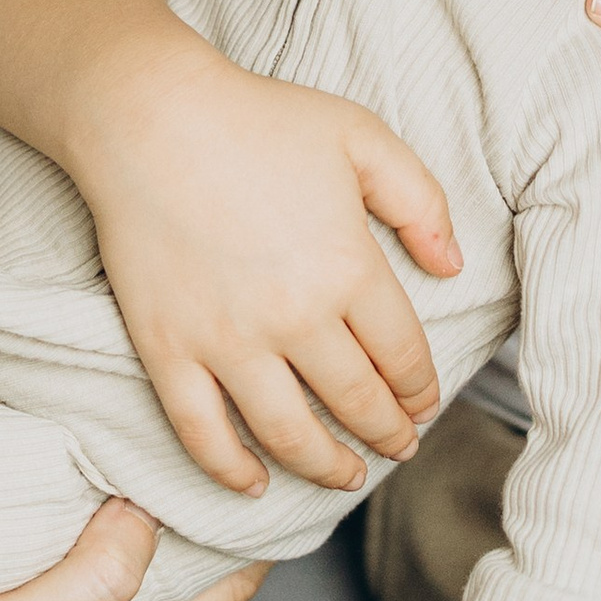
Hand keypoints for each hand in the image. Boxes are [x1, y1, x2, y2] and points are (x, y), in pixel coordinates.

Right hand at [0, 501, 264, 600]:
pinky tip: (47, 547)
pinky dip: (74, 574)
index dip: (250, 544)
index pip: (211, 599)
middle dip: (195, 541)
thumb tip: (148, 515)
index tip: (279, 486)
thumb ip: (88, 581)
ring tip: (138, 487)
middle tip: (214, 465)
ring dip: (133, 556)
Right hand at [72, 33, 459, 494]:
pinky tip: (252, 482)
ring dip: (325, 465)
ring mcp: (227, 340)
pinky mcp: (168, 349)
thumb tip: (453, 266)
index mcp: (348, 268)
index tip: (422, 403)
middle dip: (386, 433)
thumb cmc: (257, 119)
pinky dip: (229, 469)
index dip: (419, 389)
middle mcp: (294, 318)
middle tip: (397, 446)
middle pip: (355, 402)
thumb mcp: (360, 137)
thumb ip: (420, 201)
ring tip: (345, 474)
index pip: (402, 357)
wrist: (147, 117)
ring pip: (288, 433)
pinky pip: (201, 431)